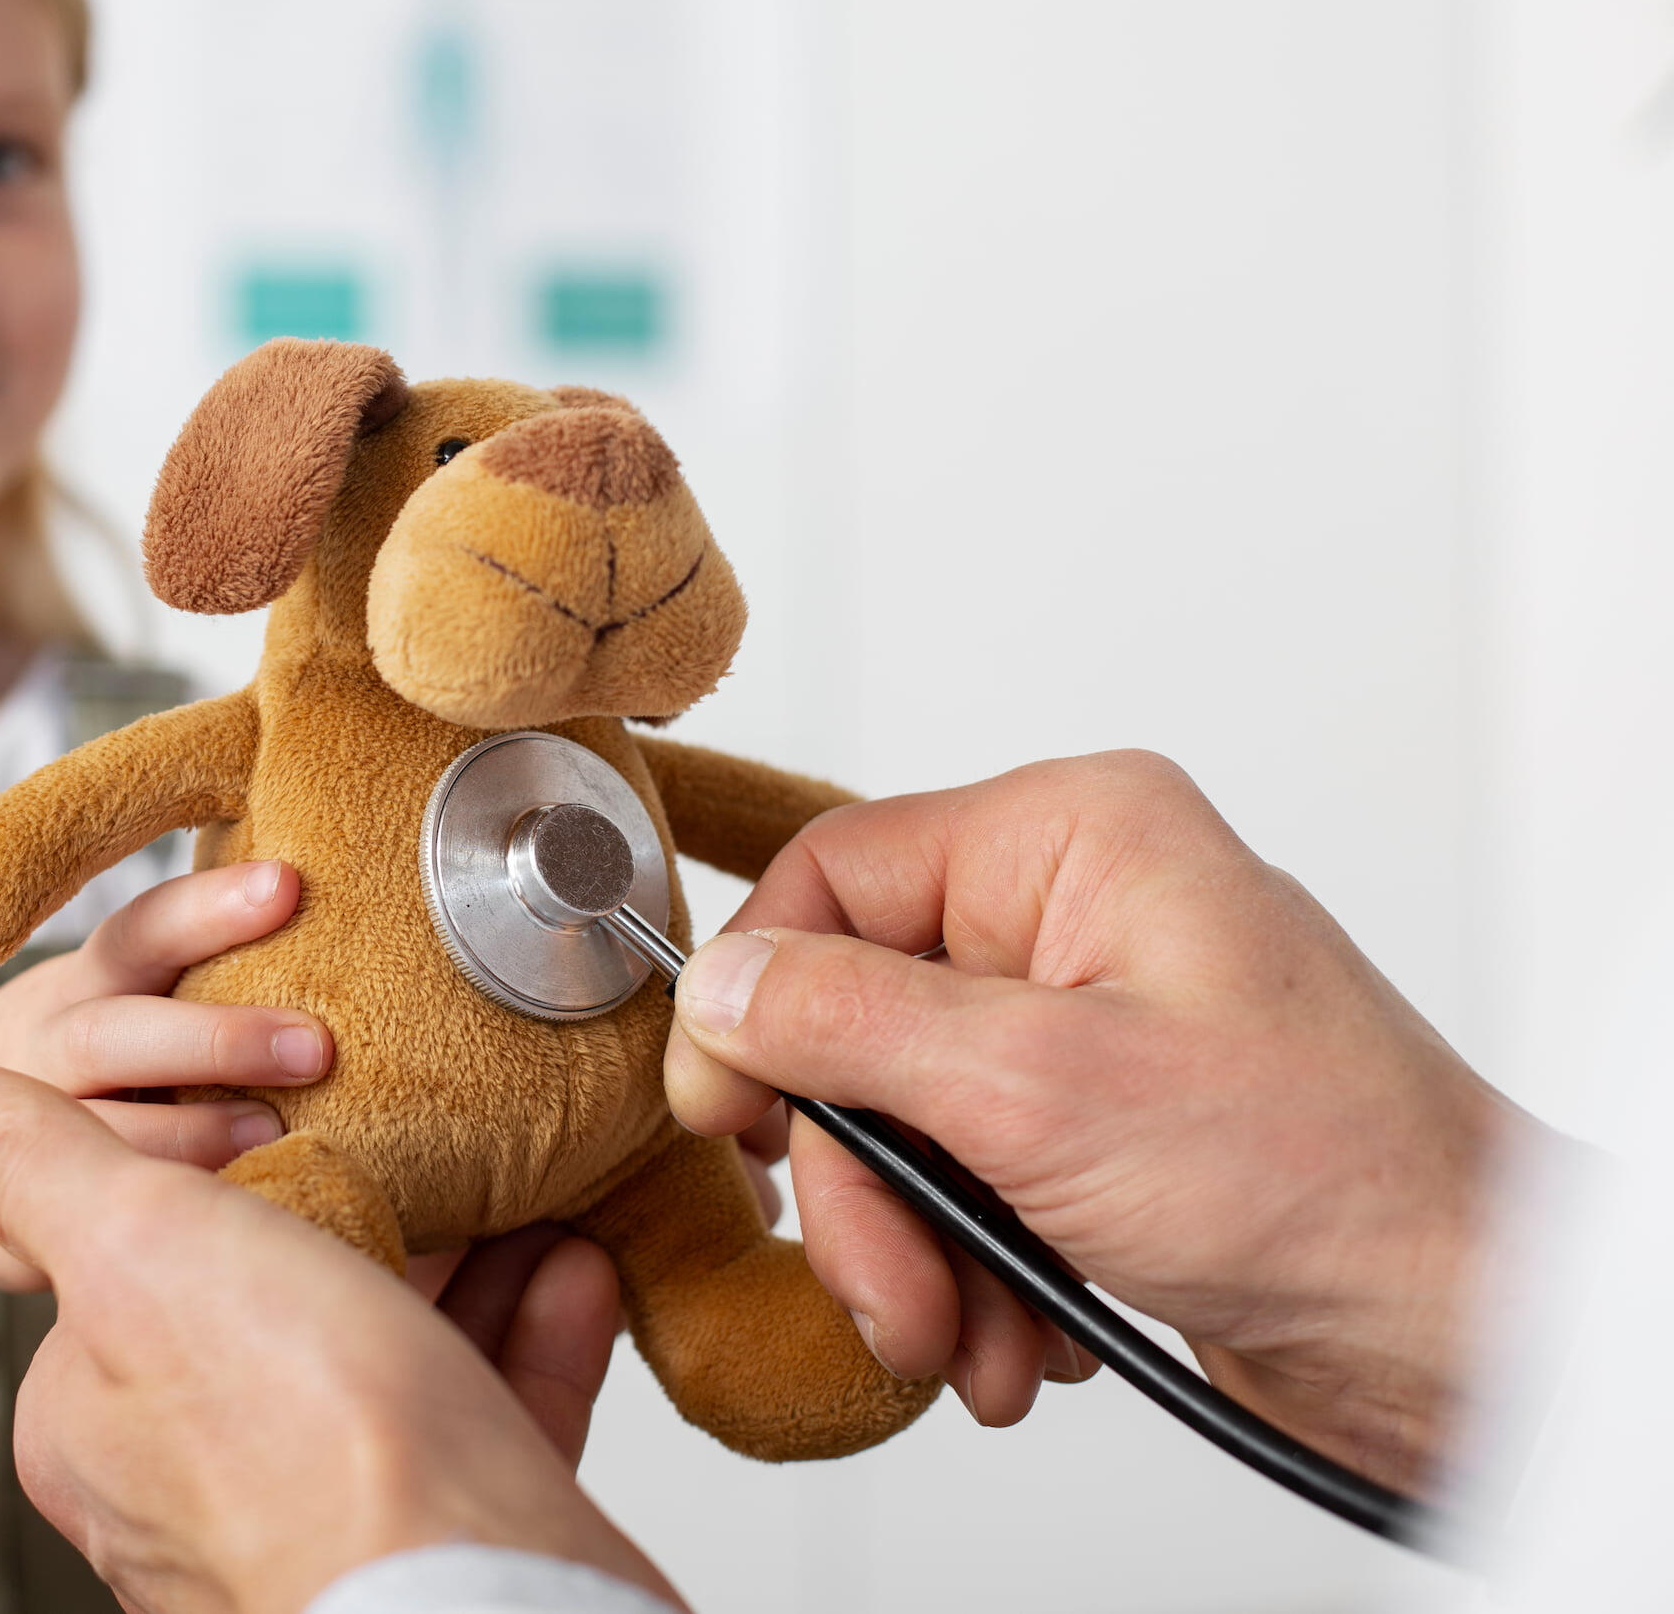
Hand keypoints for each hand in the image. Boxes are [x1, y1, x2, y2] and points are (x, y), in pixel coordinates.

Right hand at [0, 861, 332, 1288]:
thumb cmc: (74, 1059)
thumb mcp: (111, 996)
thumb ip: (192, 973)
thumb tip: (325, 918)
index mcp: (90, 982)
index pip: (144, 929)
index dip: (211, 906)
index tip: (287, 883)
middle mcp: (55, 1044)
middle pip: (119, 1029)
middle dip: (218, 1036)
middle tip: (316, 1044)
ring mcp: (34, 1129)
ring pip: (103, 1129)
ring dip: (192, 1136)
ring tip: (278, 1136)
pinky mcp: (27, 1214)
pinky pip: (94, 1212)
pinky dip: (165, 1208)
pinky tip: (245, 1214)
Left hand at [0, 1058, 674, 1613]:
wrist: (473, 1610)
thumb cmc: (310, 1446)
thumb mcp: (140, 1247)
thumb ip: (33, 1167)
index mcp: (101, 1416)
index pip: (147, 1255)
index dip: (230, 1165)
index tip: (299, 1095)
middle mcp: (199, 1482)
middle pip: (284, 1298)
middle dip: (369, 1209)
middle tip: (433, 1129)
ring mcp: (328, 1515)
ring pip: (398, 1355)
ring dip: (465, 1259)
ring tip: (519, 1176)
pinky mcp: (446, 1532)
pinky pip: (489, 1411)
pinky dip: (531, 1329)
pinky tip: (569, 1265)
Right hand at [664, 750, 1524, 1490]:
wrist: (1458, 1335)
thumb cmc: (1326, 1180)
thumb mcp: (1040, 1089)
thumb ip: (849, 1025)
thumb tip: (717, 988)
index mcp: (1070, 839)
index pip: (835, 876)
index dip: (759, 1002)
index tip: (729, 1120)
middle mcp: (1073, 915)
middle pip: (857, 1026)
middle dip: (866, 1184)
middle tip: (890, 1284)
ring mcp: (1084, 1025)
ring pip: (902, 1122)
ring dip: (917, 1250)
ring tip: (973, 1336)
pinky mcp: (1094, 1125)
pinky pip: (963, 1182)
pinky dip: (973, 1271)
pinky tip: (1027, 1330)